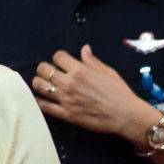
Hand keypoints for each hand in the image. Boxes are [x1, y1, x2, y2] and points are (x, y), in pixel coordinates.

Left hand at [33, 45, 158, 143]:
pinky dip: (39, 101)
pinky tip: (39, 98)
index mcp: (80, 71)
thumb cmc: (119, 92)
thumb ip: (92, 61)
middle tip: (48, 72)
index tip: (61, 62)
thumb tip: (84, 48)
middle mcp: (69, 83)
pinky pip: (44, 106)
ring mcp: (65, 99)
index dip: (58, 57)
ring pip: (40, 86)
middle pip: (44, 69)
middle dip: (44, 68)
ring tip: (42, 84)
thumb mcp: (108, 72)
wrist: (125, 114)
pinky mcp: (65, 113)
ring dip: (39, 83)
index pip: (58, 56)